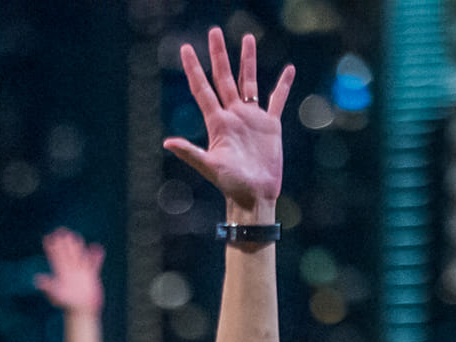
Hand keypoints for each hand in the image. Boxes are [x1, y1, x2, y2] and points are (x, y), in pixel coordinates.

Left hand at [34, 228, 104, 314]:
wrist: (82, 312)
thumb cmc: (68, 305)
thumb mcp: (57, 295)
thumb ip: (48, 286)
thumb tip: (37, 279)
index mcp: (61, 274)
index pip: (55, 257)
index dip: (51, 247)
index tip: (48, 237)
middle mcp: (70, 272)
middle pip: (67, 253)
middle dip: (64, 242)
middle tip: (61, 230)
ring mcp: (81, 273)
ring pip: (79, 256)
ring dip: (77, 246)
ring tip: (75, 236)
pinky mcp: (91, 277)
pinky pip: (93, 264)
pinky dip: (95, 257)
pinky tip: (96, 248)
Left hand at [162, 28, 292, 220]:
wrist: (254, 195)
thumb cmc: (230, 184)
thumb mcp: (209, 166)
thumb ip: (190, 153)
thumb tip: (167, 143)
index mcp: (217, 122)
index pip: (202, 89)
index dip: (194, 68)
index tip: (186, 48)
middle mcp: (232, 115)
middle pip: (223, 77)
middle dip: (218, 54)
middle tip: (214, 31)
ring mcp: (251, 118)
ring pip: (248, 82)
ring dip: (247, 61)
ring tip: (247, 38)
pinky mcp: (270, 125)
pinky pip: (276, 100)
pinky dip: (282, 85)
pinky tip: (288, 70)